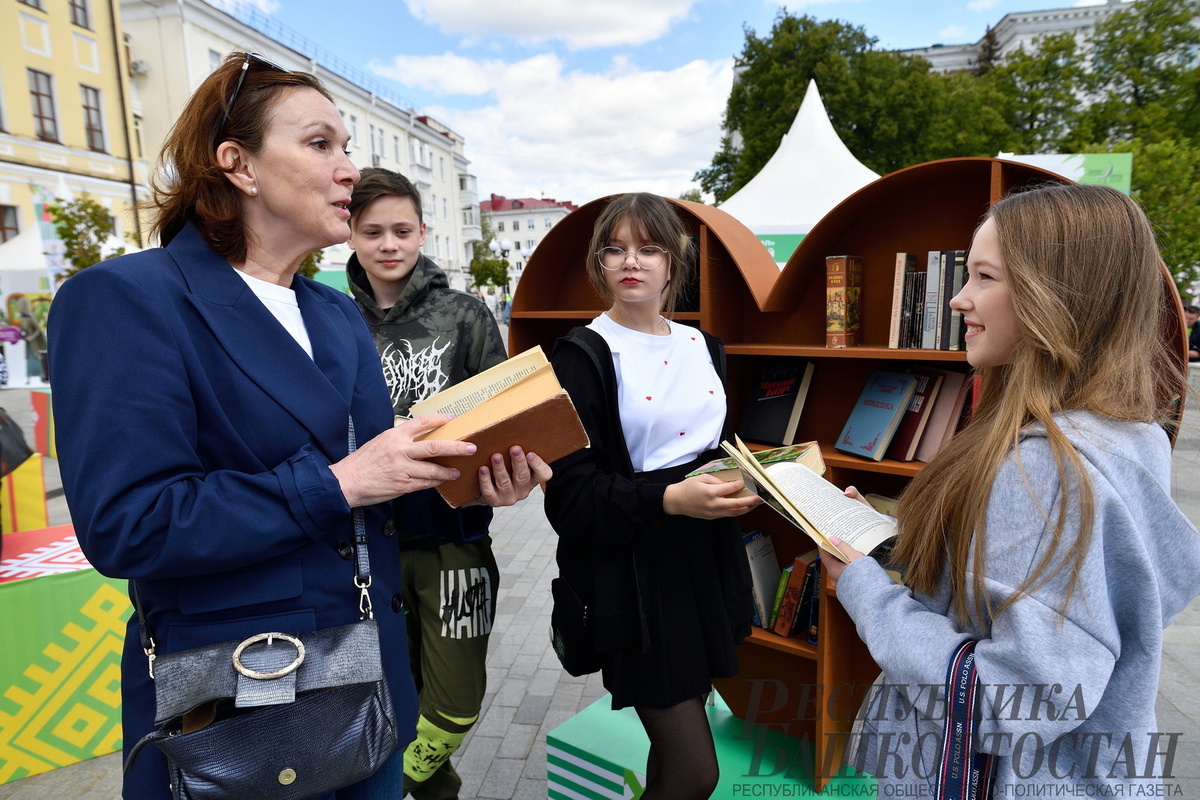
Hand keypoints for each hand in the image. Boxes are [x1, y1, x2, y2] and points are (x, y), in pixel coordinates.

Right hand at [330, 415, 476, 506]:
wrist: (347, 482)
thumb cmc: (363, 462)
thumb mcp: (380, 442)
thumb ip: (400, 439)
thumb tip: (420, 438)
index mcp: (394, 436)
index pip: (422, 423)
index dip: (440, 419)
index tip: (453, 418)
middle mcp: (400, 450)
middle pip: (435, 446)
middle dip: (456, 447)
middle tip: (470, 447)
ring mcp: (403, 469)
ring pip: (433, 469)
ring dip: (448, 470)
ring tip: (457, 470)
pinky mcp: (403, 485)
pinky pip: (425, 483)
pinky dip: (435, 482)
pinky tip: (441, 480)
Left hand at [471, 446, 553, 507]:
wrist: (485, 489)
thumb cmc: (504, 469)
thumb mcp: (514, 461)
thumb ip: (519, 451)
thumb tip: (516, 427)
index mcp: (532, 479)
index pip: (544, 474)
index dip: (538, 464)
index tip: (530, 453)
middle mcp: (523, 490)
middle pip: (523, 477)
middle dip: (518, 462)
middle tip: (514, 448)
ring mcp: (509, 497)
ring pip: (505, 483)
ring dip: (500, 469)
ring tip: (496, 456)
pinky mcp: (494, 501)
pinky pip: (490, 491)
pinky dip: (486, 479)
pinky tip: (483, 469)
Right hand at [662, 474, 761, 519]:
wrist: (676, 501)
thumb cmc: (687, 487)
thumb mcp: (701, 478)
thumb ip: (717, 480)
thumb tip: (730, 483)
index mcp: (711, 492)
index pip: (731, 488)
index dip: (741, 484)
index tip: (748, 481)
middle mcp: (714, 504)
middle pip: (737, 504)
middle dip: (751, 500)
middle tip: (760, 497)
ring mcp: (714, 512)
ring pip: (735, 512)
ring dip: (747, 508)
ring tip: (756, 504)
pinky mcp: (713, 517)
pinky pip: (728, 514)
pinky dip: (738, 511)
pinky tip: (743, 507)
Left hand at [820, 486, 871, 589]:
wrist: (875, 595)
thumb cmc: (865, 575)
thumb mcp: (855, 557)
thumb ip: (844, 547)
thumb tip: (832, 539)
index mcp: (833, 571)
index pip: (824, 555)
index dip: (822, 546)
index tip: (821, 538)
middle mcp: (834, 579)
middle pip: (831, 563)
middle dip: (834, 554)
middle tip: (838, 544)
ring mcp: (841, 586)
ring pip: (838, 571)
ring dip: (841, 563)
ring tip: (848, 554)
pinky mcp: (848, 590)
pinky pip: (844, 577)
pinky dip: (846, 570)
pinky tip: (854, 567)